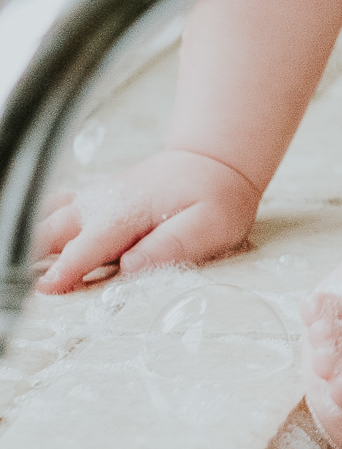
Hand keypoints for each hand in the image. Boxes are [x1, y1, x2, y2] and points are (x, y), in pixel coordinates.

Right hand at [31, 149, 261, 292]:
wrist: (212, 161)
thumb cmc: (215, 195)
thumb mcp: (211, 223)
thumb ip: (172, 244)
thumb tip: (132, 266)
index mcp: (130, 211)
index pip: (93, 243)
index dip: (70, 267)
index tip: (48, 287)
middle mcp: (105, 203)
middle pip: (58, 230)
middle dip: (35, 253)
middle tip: (23, 281)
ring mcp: (96, 201)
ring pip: (52, 221)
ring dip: (34, 240)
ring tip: (19, 266)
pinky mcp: (96, 204)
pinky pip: (57, 210)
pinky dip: (41, 222)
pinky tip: (29, 238)